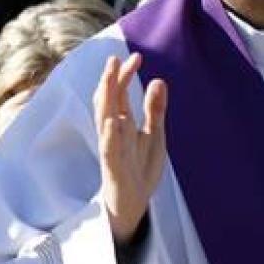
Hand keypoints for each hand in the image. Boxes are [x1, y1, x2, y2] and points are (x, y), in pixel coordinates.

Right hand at [96, 53, 168, 245]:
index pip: (119, 94)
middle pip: (108, 102)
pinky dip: (110, 136)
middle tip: (114, 59)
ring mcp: (112, 150)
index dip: (125, 75)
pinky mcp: (114, 169)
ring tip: (108, 80)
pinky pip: (109, 150)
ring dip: (106, 100)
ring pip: (104, 120)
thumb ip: (155, 110)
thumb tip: (159, 80)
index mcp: (121, 123)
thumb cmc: (139, 169)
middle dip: (110, 81)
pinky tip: (112, 121)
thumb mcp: (153, 136)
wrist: (132, 206)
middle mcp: (113, 133)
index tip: (136, 56)